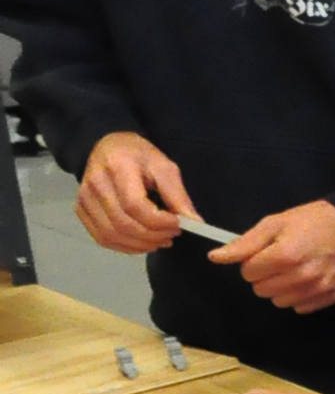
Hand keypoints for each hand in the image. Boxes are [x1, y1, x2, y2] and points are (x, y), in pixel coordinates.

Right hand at [75, 132, 195, 254]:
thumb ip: (177, 195)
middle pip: (123, 223)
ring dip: (139, 245)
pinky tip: (142, 243)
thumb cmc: (139, 156)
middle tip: (172, 235)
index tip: (178, 224)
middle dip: (152, 236)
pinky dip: (124, 246)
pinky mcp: (81, 209)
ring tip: (160, 241)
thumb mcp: (164, 167)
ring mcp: (84, 198)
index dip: (158, 221)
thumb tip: (194, 222)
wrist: (109, 147)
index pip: (134, 205)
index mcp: (118, 168)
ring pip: (110, 234)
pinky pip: (101, 237)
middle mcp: (96, 185)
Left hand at [214, 198, 334, 312]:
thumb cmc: (309, 222)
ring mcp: (318, 289)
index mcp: (285, 256)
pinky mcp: (332, 296)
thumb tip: (215, 258)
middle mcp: (302, 276)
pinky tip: (308, 280)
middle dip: (265, 276)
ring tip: (294, 271)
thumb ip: (244, 244)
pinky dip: (300, 296)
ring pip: (279, 302)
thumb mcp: (273, 224)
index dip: (253, 261)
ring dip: (281, 288)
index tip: (267, 252)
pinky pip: (300, 308)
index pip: (248, 273)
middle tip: (280, 261)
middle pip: (261, 290)